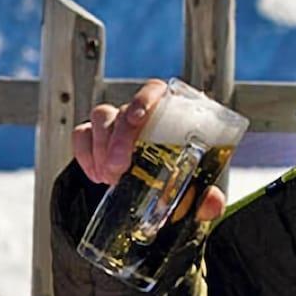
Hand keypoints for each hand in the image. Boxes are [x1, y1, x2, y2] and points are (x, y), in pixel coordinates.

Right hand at [71, 79, 226, 222]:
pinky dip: (85, 154)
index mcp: (170, 119)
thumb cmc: (180, 190)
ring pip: (101, 118)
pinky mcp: (95, 138)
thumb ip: (208, 201)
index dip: (144, 99)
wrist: (156, 206)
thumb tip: (212, 200)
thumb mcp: (197, 197)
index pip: (155, 90)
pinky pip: (82, 134)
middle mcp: (142, 117)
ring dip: (101, 147)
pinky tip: (96, 174)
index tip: (137, 119)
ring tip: (109, 176)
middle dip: (119, 137)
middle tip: (119, 167)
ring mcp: (117, 125)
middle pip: (124, 109)